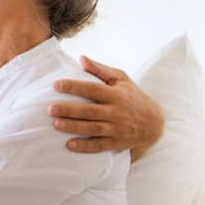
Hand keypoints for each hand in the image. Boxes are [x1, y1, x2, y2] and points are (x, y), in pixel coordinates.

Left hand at [50, 55, 165, 159]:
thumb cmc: (133, 97)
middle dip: (69, 109)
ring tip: (56, 124)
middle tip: (50, 108)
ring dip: (74, 127)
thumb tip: (81, 58)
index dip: (74, 87)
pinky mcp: (117, 143)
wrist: (154, 123)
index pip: (92, 89)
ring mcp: (117, 129)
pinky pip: (99, 146)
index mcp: (116, 94)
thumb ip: (100, 69)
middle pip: (90, 110)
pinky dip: (85, 146)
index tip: (56, 85)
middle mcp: (117, 112)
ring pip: (93, 128)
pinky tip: (70, 145)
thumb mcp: (122, 79)